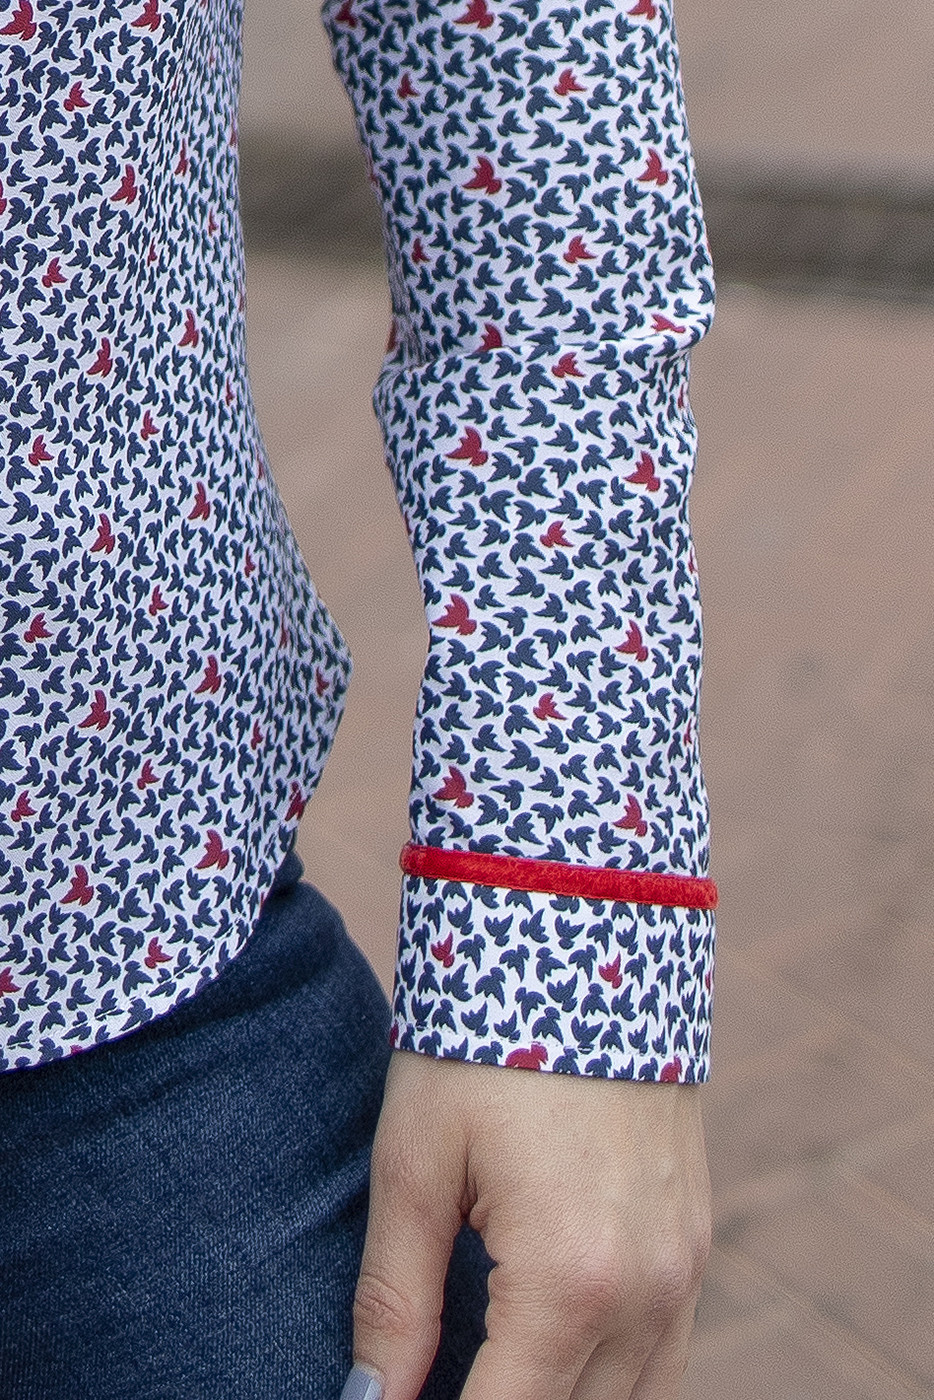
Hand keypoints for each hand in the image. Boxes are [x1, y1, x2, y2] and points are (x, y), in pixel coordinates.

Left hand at [351, 1049, 709, 1399]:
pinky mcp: (696, 1243)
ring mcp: (686, 1271)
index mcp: (570, 1281)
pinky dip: (607, 1385)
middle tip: (430, 1385)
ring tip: (485, 1375)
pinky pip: (664, 1361)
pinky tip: (548, 1364)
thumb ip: (394, 1299)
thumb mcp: (417, 1163)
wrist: (584, 936)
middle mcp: (648, 1293)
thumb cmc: (484, 1043)